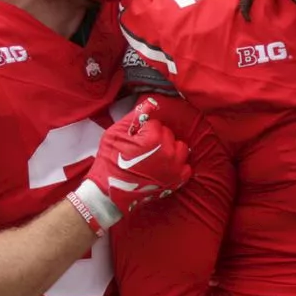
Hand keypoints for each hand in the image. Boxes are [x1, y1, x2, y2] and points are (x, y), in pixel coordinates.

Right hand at [69, 98, 190, 234]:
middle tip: (142, 150)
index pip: (155, 124)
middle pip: (169, 134)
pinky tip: (164, 167)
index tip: (134, 140)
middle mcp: (168, 152)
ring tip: (155, 156)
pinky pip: (186, 166)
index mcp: (154, 138)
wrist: (109, 192)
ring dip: (170, 149)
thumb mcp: (116, 133)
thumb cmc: (110, 161)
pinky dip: (178, 166)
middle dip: (158, 138)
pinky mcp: (177, 181)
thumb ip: (136, 116)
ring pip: (180, 148)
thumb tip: (152, 103)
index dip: (143, 130)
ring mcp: (175, 168)